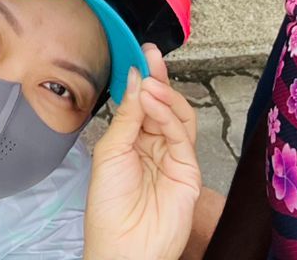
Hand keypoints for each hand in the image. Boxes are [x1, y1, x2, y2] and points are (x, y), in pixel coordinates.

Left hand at [85, 45, 203, 259]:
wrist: (124, 246)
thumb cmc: (108, 209)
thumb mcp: (109, 152)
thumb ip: (127, 115)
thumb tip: (137, 79)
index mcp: (131, 141)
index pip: (141, 104)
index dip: (142, 79)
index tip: (140, 55)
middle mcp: (153, 146)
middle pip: (162, 105)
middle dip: (158, 78)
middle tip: (151, 56)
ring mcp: (173, 158)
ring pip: (177, 115)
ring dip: (164, 94)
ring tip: (150, 82)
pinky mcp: (188, 170)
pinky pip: (181, 135)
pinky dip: (169, 114)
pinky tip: (154, 102)